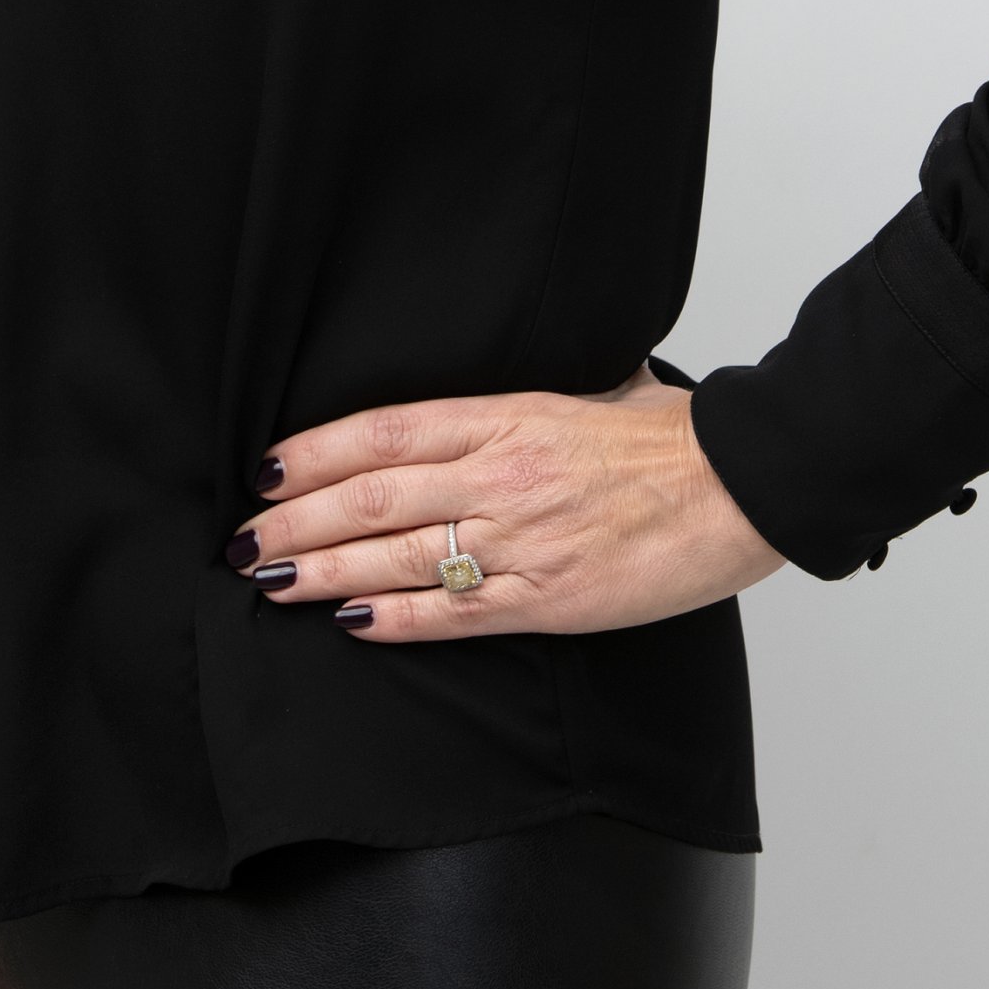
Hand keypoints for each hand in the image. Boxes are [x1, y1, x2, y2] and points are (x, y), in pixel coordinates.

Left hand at [232, 367, 783, 640]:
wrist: (743, 486)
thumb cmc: (675, 439)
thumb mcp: (595, 387)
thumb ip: (539, 391)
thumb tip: (521, 366)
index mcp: (509, 414)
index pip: (387, 428)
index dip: (319, 450)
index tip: (271, 467)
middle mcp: (503, 473)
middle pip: (373, 494)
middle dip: (299, 518)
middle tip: (245, 537)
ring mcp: (523, 538)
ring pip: (398, 554)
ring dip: (324, 570)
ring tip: (271, 578)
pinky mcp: (549, 598)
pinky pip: (454, 611)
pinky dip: (395, 618)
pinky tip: (349, 622)